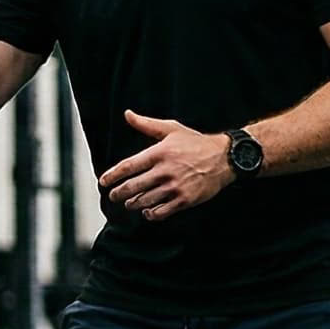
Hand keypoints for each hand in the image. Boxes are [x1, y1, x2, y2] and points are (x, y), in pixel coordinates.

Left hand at [97, 111, 234, 221]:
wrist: (225, 158)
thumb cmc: (196, 143)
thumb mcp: (171, 129)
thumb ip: (147, 124)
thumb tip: (128, 114)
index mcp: (159, 153)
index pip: (128, 166)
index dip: (112, 176)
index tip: (103, 182)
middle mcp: (165, 171)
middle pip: (132, 187)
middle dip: (118, 193)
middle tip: (114, 195)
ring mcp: (175, 186)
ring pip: (144, 200)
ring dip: (133, 204)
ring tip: (129, 203)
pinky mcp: (185, 200)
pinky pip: (161, 212)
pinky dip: (150, 214)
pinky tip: (147, 211)